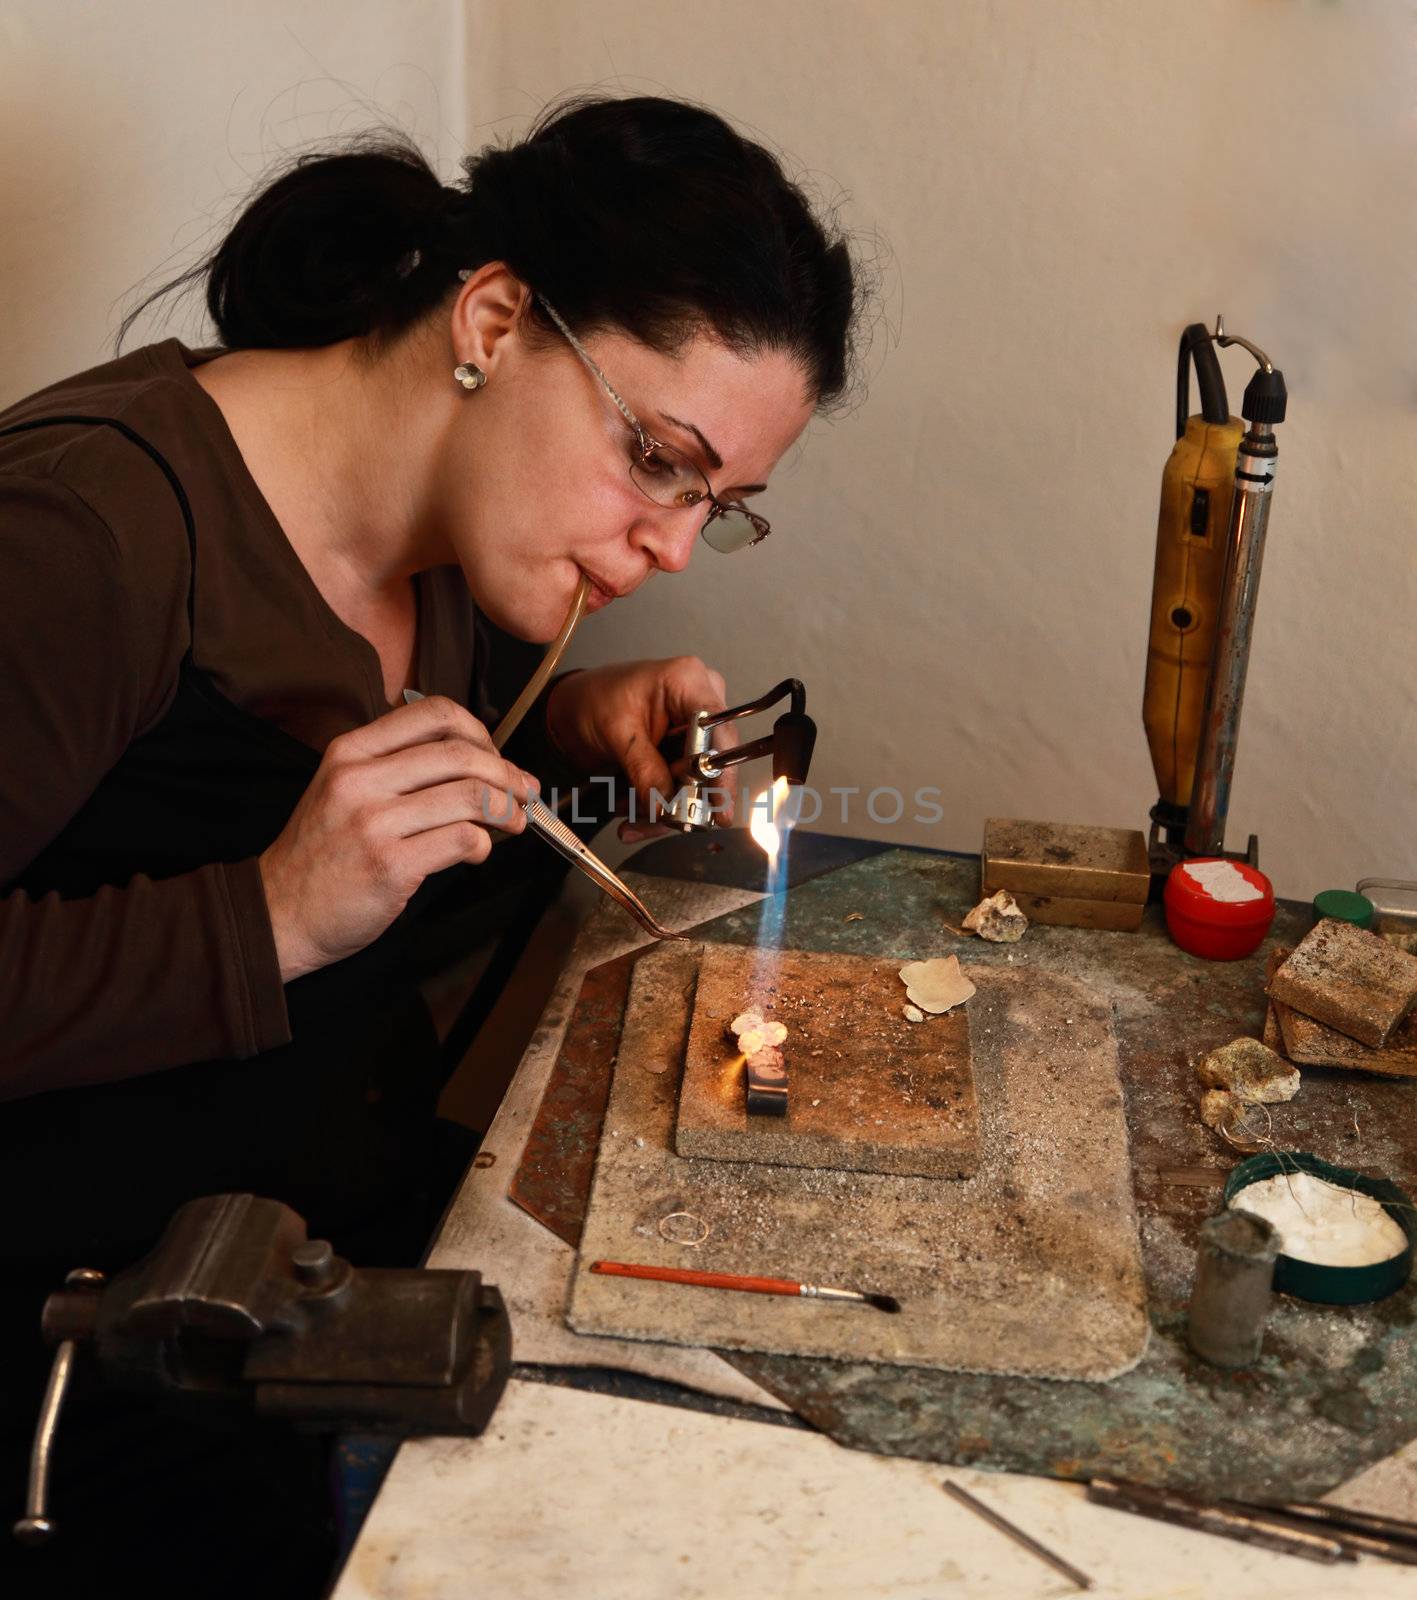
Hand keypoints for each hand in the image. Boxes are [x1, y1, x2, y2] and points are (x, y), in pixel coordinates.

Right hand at [258, 696, 538, 981]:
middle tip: (525, 791)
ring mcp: (374, 822)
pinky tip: (477, 852)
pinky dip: (483, 845)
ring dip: (506, 809)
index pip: (433, 713)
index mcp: (351, 751)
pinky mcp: (390, 864)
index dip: (479, 731)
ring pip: (469, 796)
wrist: (279, 913)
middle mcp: (360, 779)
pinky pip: (461, 839)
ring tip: (513, 822)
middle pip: (461, 754)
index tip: (496, 756)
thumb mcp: (343, 790)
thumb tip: (478, 762)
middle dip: (507, 773)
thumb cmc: (322, 855)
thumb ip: (398, 769)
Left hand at [545, 658, 737, 839]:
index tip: (718, 806)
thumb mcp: (616, 732)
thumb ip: (643, 769)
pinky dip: (656, 802)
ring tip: (630, 818)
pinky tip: (631, 809)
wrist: (573, 708)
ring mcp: (692, 728)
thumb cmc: (591, 699)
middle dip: (681, 798)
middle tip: (654, 817)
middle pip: (710, 762)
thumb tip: (663, 805)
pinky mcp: (682, 751)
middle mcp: (698, 702)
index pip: (719, 731)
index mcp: (687, 682)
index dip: (721, 772)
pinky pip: (680, 785)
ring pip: (695, 781)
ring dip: (663, 806)